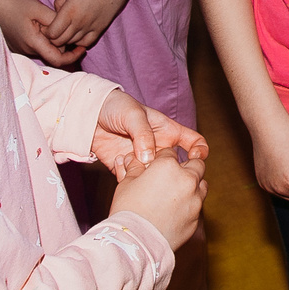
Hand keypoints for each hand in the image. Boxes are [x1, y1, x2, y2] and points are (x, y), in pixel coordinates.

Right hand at [6, 0, 85, 67]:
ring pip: (45, 51)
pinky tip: (45, 29)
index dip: (73, 57)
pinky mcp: (20, 47)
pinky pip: (37, 48)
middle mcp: (28, 50)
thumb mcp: (38, 8)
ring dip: (54, 43)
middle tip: (72, 32)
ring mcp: (23, 50)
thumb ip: (54, 20)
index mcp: (34, 42)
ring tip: (57, 28)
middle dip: (64, 47)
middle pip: (53, 55)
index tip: (82, 48)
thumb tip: (68, 29)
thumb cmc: (17, 5)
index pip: (58, 59)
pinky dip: (45, 42)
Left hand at [50, 0, 139, 51]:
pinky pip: (86, 43)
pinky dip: (79, 42)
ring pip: (72, 43)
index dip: (46, 32)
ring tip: (65, 31)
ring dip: (66, 39)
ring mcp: (91, 27)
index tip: (47, 26)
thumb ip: (59, 4)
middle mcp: (79, 22)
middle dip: (54, 38)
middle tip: (54, 30)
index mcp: (69, 11)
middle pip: (60, 41)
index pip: (52, 33)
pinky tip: (77, 34)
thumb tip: (56, 16)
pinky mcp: (100, 29)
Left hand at [89, 89, 209, 180]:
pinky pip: (134, 182)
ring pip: (156, 178)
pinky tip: (123, 173)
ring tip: (139, 174)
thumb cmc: (116, 107)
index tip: (195, 159)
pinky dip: (131, 182)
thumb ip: (143, 135)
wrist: (88, 114)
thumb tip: (149, 159)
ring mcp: (143, 161)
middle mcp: (158, 148)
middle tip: (166, 177)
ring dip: (151, 181)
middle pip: (176, 166)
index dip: (200, 151)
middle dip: (176, 174)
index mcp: (167, 131)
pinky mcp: (127, 170)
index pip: (193, 142)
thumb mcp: (133, 114)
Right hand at [111, 151, 207, 248]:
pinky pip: (197, 207)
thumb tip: (131, 160)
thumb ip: (133, 168)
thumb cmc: (128, 211)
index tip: (156, 166)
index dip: (161, 158)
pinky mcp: (196, 219)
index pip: (170, 153)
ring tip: (178, 193)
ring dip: (194, 185)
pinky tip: (176, 212)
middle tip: (173, 176)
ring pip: (202, 185)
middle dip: (187, 167)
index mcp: (168, 166)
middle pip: (196, 165)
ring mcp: (195, 200)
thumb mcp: (126, 184)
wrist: (137, 243)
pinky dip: (190, 206)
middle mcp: (187, 180)